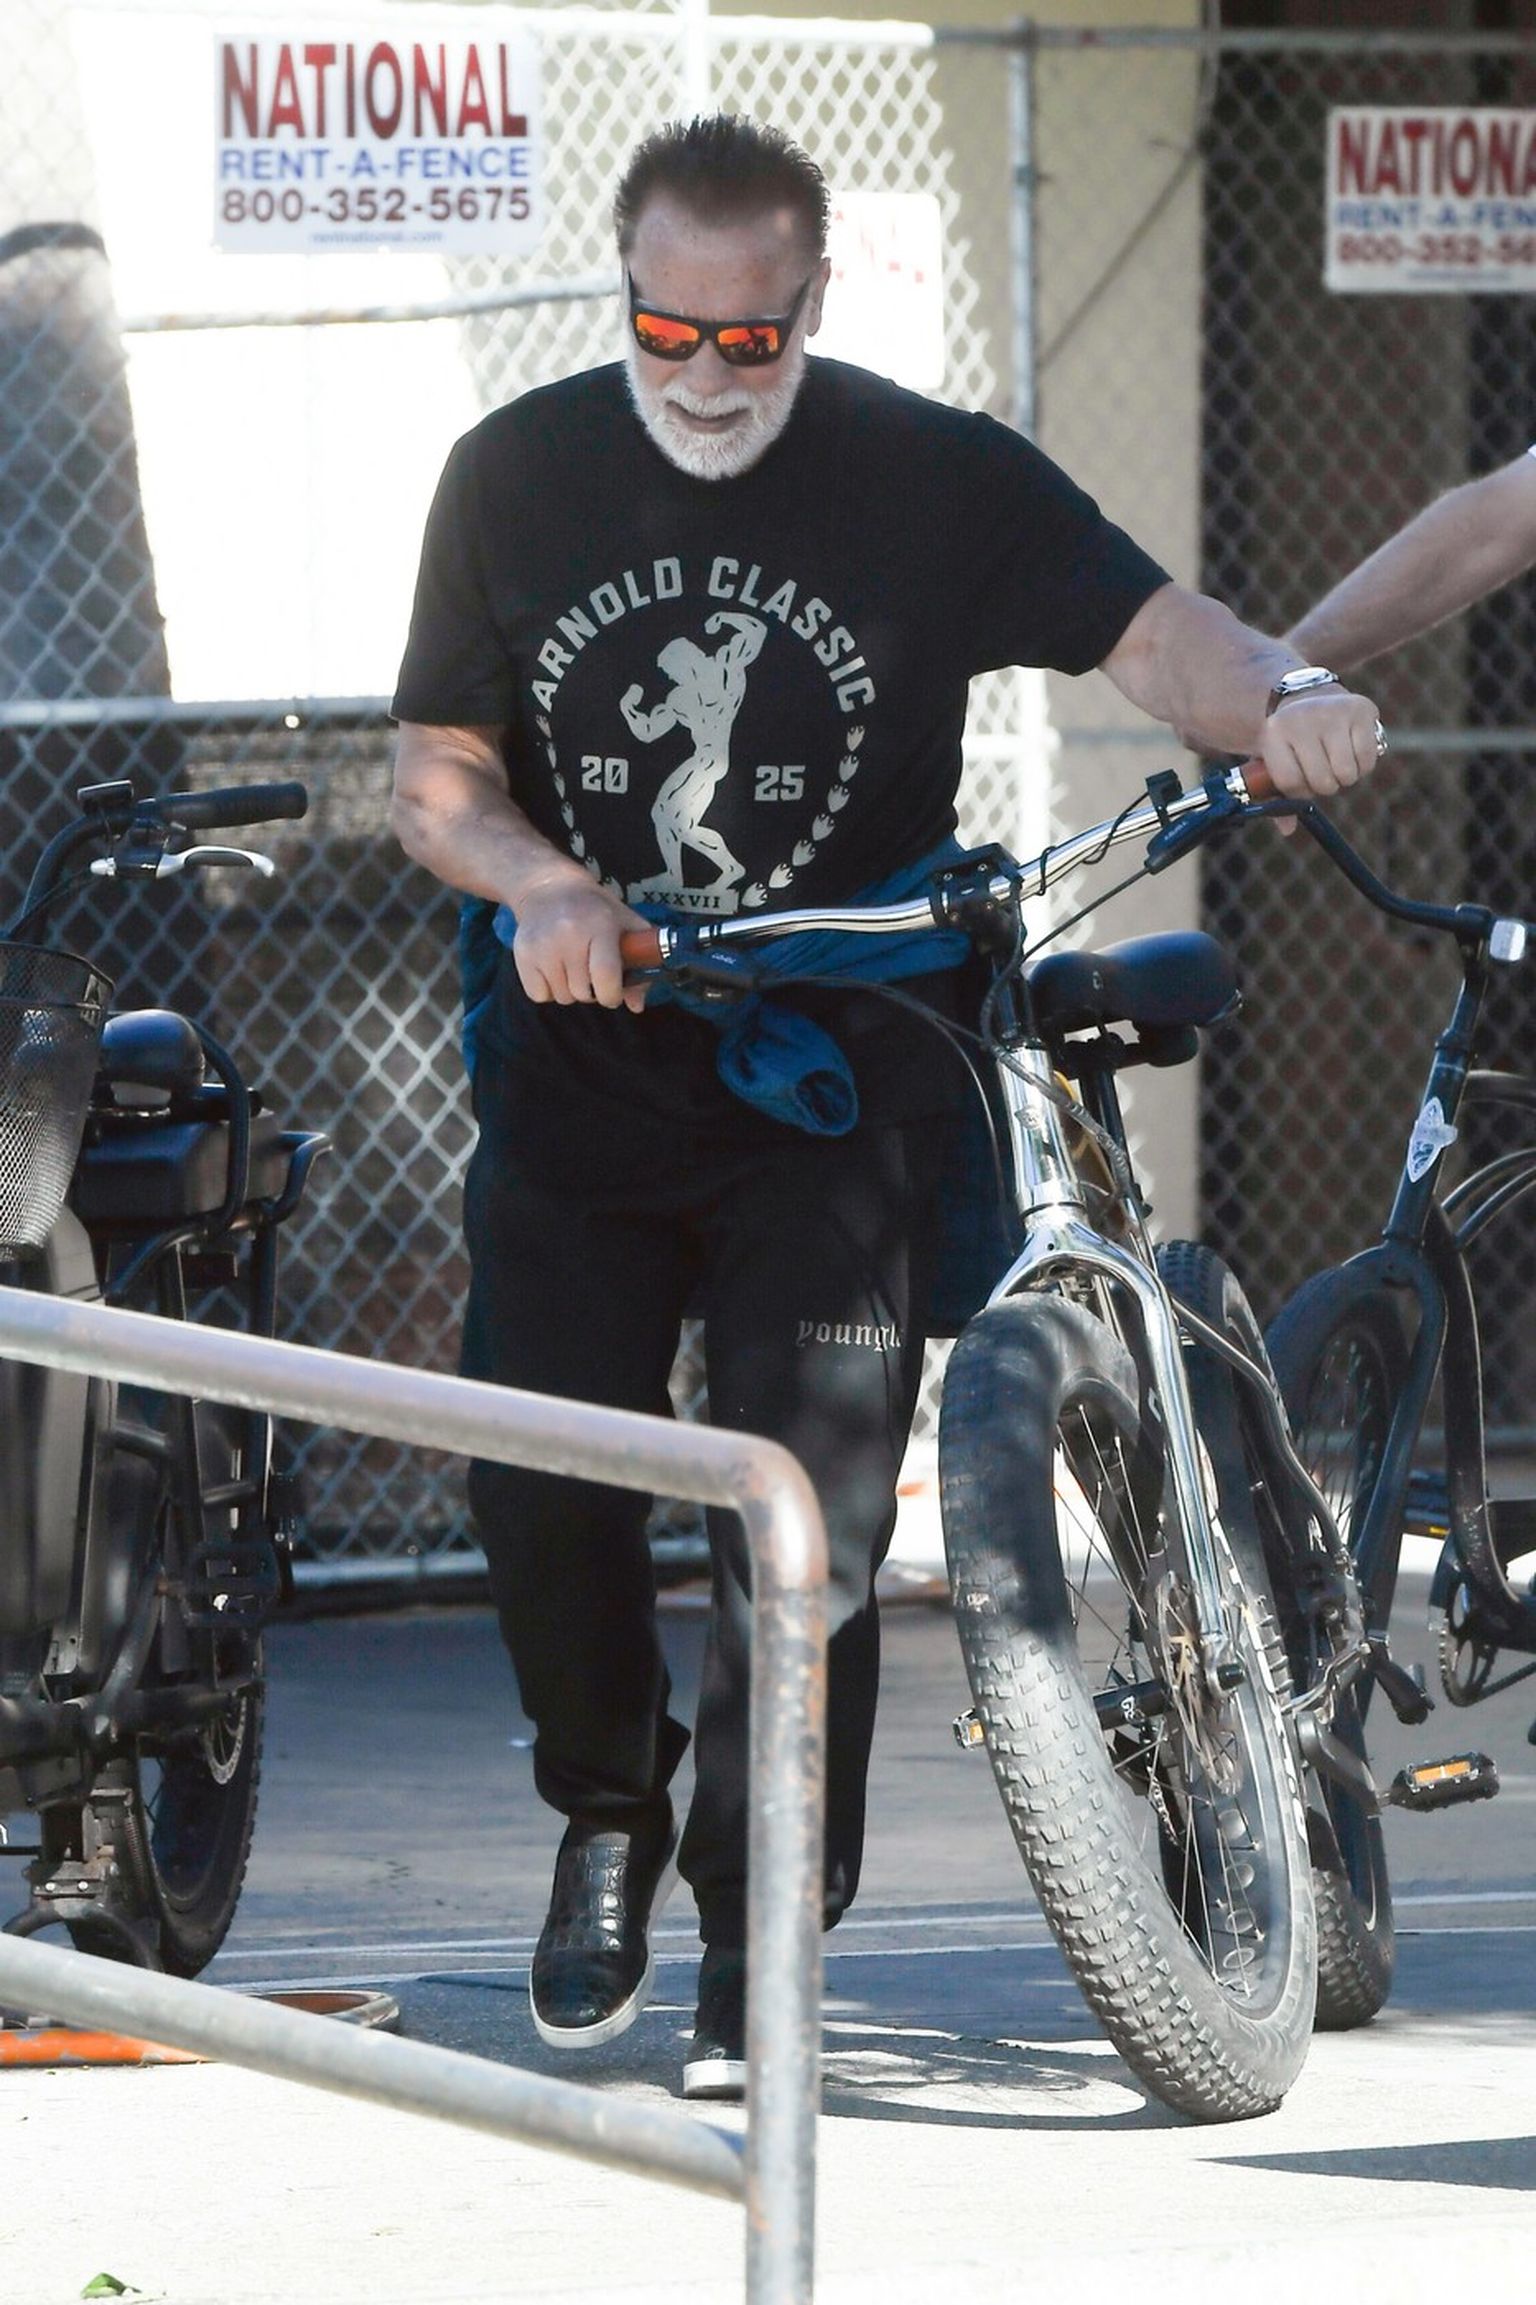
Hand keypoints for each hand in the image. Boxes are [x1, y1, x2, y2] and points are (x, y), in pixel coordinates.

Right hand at [509, 869, 649, 1011]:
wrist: (548, 888)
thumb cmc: (594, 910)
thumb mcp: (625, 925)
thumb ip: (640, 963)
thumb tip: (637, 1005)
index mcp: (600, 925)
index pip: (606, 975)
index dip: (612, 994)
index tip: (613, 992)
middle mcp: (568, 934)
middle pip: (583, 992)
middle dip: (591, 990)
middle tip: (591, 972)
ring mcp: (542, 945)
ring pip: (562, 997)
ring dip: (570, 990)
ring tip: (572, 966)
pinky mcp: (522, 954)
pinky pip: (539, 995)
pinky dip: (548, 990)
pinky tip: (553, 968)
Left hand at [1259, 687, 1384, 803]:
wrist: (1309, 697)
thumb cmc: (1291, 740)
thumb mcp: (1275, 761)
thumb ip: (1278, 795)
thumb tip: (1287, 829)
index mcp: (1274, 733)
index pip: (1290, 782)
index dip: (1299, 792)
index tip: (1302, 783)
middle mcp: (1302, 718)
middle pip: (1321, 781)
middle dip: (1324, 786)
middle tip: (1322, 771)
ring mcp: (1333, 711)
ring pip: (1346, 774)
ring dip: (1344, 778)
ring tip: (1336, 761)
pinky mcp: (1361, 709)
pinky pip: (1367, 760)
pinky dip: (1363, 766)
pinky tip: (1353, 752)